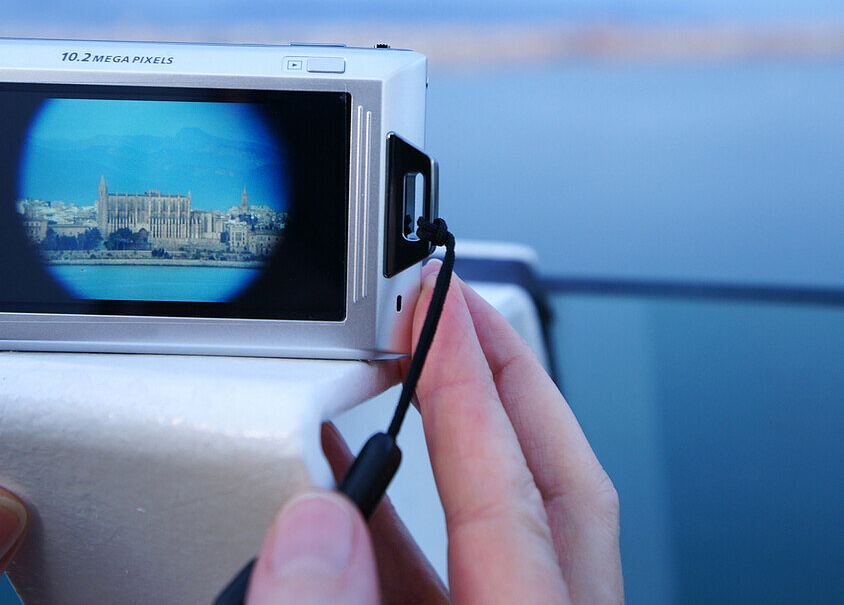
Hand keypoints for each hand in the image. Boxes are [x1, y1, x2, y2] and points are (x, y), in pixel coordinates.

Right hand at [246, 263, 622, 603]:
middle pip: (557, 485)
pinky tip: (352, 483)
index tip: (437, 308)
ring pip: (511, 520)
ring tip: (402, 367)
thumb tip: (314, 525)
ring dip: (453, 436)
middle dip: (505, 379)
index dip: (469, 388)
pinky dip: (406, 512)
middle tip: (459, 306)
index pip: (514, 501)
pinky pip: (459, 564)